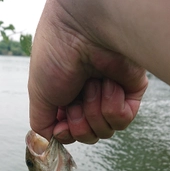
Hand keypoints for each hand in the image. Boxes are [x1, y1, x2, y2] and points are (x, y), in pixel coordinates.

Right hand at [28, 0, 147, 143]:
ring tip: (92, 84)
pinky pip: (122, 120)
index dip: (65, 133)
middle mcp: (89, 98)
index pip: (69, 133)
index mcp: (68, 98)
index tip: (62, 122)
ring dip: (94, 109)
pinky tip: (108, 85)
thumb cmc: (55, 56)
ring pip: (105, 131)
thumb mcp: (38, 95)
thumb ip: (41, 124)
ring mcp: (110, 96)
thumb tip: (49, 142)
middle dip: (79, 122)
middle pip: (88, 136)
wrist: (82, 28)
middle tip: (77, 98)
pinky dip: (112, 106)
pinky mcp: (131, 93)